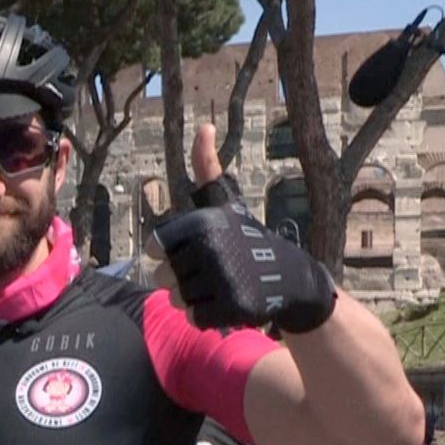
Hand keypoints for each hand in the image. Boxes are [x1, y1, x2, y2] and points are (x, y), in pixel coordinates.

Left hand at [150, 124, 336, 333]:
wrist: (289, 276)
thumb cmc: (247, 237)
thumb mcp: (225, 201)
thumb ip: (206, 168)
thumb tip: (204, 125)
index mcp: (203, 223)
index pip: (155, 248)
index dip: (169, 254)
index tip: (193, 251)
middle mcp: (211, 249)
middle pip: (163, 276)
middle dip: (181, 278)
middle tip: (211, 271)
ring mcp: (223, 279)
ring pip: (177, 299)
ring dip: (192, 298)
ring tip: (217, 286)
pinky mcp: (232, 307)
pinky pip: (194, 318)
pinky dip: (205, 316)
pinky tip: (224, 303)